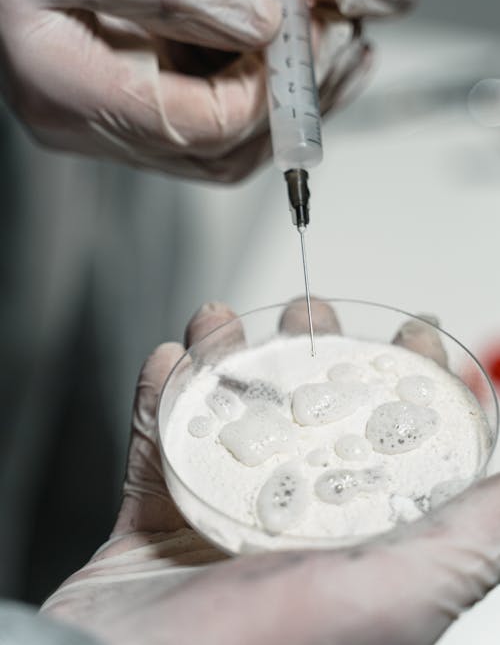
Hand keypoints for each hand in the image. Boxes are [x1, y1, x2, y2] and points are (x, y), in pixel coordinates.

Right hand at [0, 0, 419, 181]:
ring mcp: (106, 123)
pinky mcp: (122, 108)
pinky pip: (203, 125)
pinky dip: (251, 95)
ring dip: (275, 107)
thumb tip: (259, 25)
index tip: (298, 34)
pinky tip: (278, 55)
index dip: (261, 88)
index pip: (200, 125)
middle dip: (282, 104)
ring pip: (218, 150)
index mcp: (68, 92)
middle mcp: (88, 125)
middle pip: (217, 154)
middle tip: (327, 46)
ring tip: (319, 53)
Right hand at [42, 299, 499, 644]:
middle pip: (307, 419)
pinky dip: (158, 396)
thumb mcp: (396, 589)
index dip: (406, 384)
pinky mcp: (152, 520)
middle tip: (310, 314)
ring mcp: (216, 524)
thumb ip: (467, 536)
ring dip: (224, 361)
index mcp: (351, 545)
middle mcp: (288, 530)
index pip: (391, 448)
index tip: (412, 335)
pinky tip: (167, 360)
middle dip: (312, 355)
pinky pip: (156, 442)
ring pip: (229, 419)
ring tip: (221, 321)